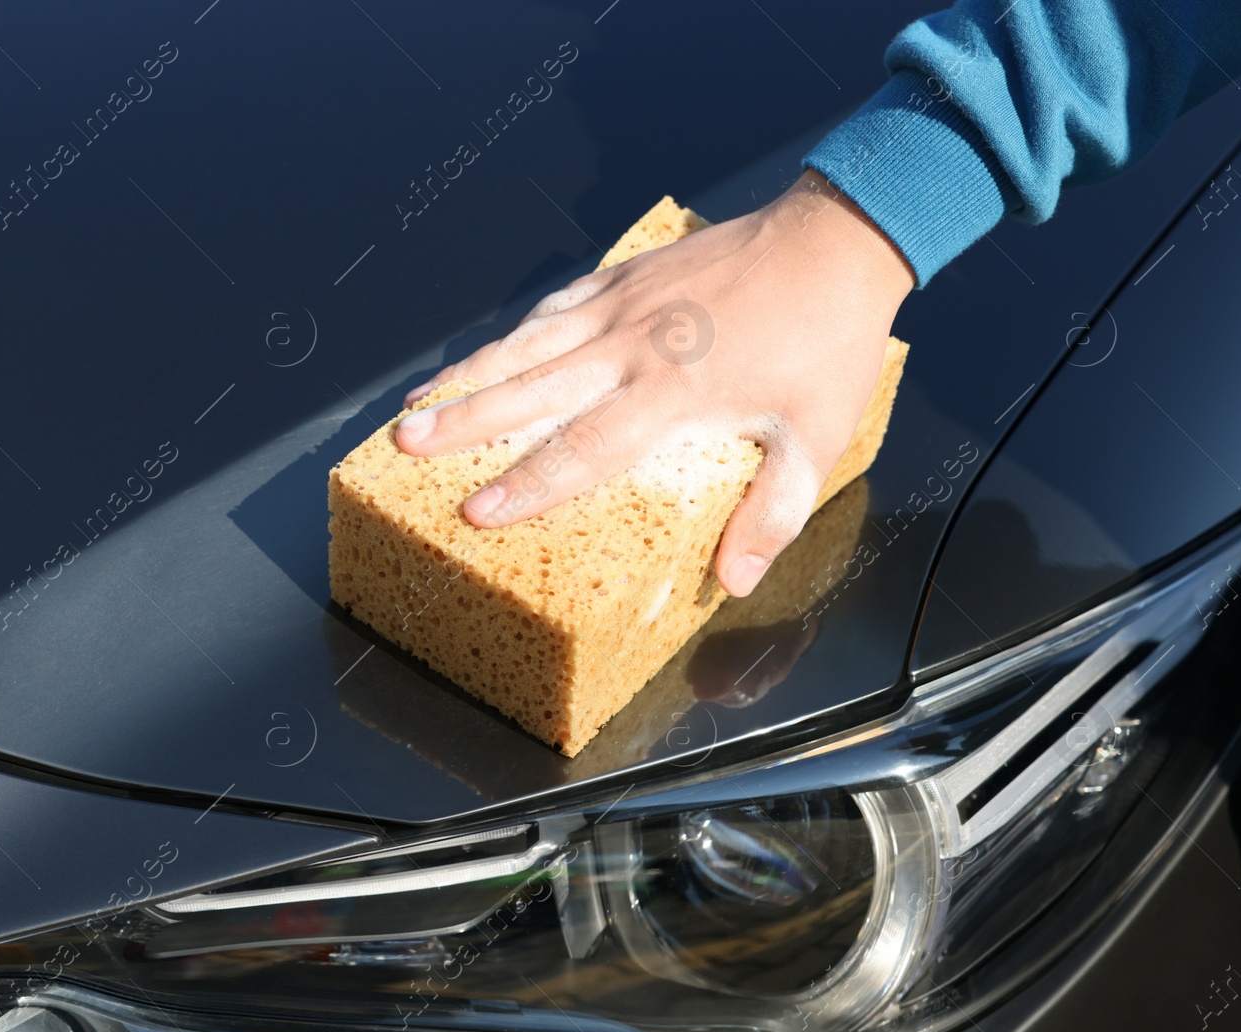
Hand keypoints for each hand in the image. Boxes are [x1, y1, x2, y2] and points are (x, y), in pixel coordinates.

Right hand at [394, 170, 913, 597]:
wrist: (834, 240)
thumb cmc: (827, 344)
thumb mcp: (814, 438)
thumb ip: (771, 513)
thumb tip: (734, 581)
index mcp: (672, 392)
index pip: (584, 448)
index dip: (528, 484)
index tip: (477, 513)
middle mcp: (633, 347)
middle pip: (530, 389)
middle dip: (463, 421)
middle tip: (406, 444)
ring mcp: (623, 305)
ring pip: (527, 343)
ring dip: (468, 374)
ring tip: (415, 401)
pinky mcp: (627, 276)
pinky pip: (555, 307)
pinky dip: (514, 332)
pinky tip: (486, 353)